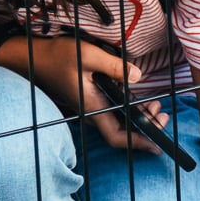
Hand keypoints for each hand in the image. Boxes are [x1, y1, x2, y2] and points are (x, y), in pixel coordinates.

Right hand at [3, 34, 162, 152]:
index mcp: (92, 107)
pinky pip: (114, 111)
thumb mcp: (89, 55)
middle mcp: (93, 112)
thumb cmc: (58, 56)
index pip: (117, 136)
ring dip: (141, 118)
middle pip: (123, 132)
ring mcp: (92, 107)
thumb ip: (115, 66)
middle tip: (164, 115)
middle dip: (146, 128)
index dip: (138, 143)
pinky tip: (143, 100)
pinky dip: (131, 109)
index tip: (157, 145)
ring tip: (158, 106)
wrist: (35, 57)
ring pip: (120, 121)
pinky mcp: (92, 100)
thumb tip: (138, 76)